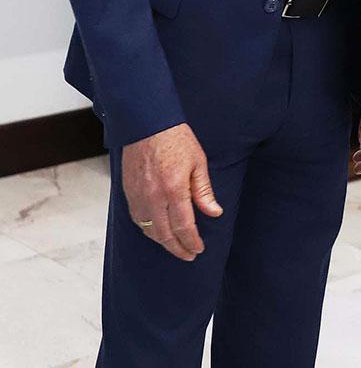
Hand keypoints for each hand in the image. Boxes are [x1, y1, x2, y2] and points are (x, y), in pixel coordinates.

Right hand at [121, 122, 221, 260]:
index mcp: (174, 189)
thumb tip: (215, 213)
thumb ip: (204, 191)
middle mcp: (154, 197)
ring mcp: (139, 196)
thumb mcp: (198, 162)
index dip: (191, 242)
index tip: (198, 250)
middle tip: (188, 255)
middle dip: (178, 248)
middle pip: (165, 234)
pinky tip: (157, 231)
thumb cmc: (176, 139)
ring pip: (149, 230)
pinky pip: (137, 219)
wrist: (147, 124)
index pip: (184, 227)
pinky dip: (148, 230)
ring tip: (175, 246)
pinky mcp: (128, 193)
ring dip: (162, 242)